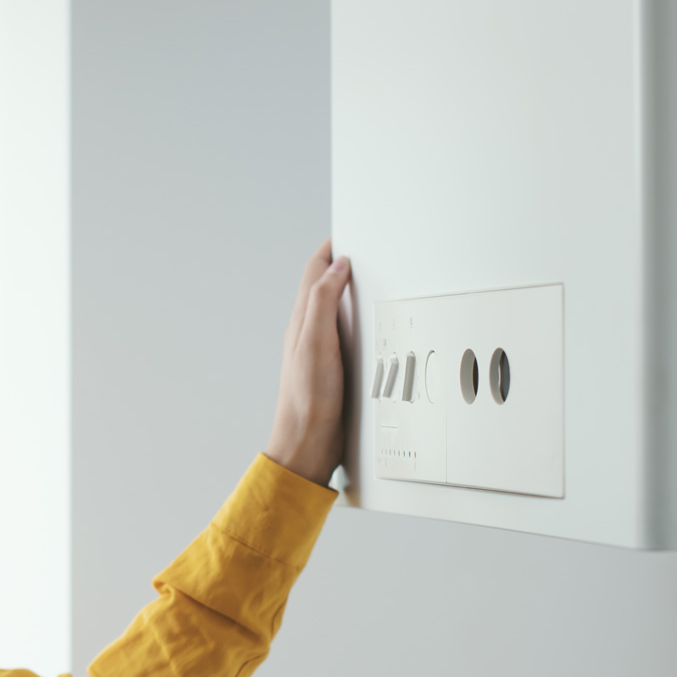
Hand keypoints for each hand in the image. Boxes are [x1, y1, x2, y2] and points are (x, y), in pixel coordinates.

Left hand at [264, 240, 352, 487]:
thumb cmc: (308, 397)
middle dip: (344, 265)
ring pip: (338, 311)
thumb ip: (323, 300)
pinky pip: (349, 335)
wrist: (308, 443)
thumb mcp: (316, 341)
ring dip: (353, 294)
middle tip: (366, 251)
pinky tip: (374, 328)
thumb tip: (337, 266)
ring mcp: (323, 351)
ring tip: (373, 280)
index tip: (349, 232)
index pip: (315, 271)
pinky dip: (361, 323)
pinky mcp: (336, 369)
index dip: (331, 249)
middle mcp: (310, 332)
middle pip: (326, 287)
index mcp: (303, 320)